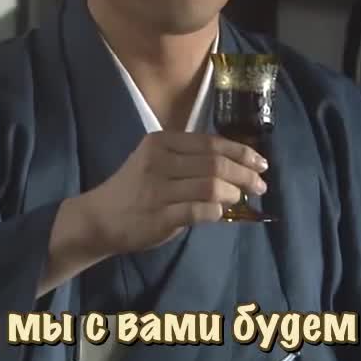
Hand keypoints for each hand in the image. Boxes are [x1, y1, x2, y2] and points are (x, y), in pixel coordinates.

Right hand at [81, 131, 268, 255]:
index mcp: (162, 142)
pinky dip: (216, 211)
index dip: (241, 152)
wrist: (99, 218)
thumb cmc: (135, 188)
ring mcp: (159, 189)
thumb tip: (237, 165)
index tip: (260, 162)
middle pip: (216, 164)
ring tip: (241, 198)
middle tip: (260, 184)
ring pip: (211, 186)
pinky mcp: (160, 216)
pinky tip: (220, 213)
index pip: (211, 143)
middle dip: (245, 174)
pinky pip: (200, 211)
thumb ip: (191, 160)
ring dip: (234, 193)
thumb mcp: (157, 161)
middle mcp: (160, 160)